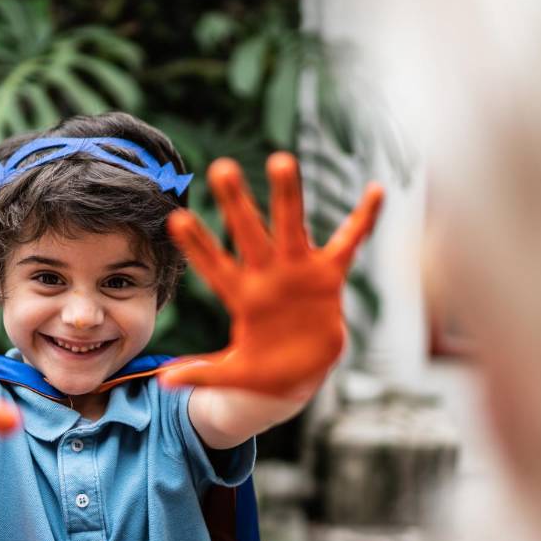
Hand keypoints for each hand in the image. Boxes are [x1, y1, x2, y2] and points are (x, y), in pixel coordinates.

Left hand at [162, 152, 382, 395]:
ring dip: (287, 195)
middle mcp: (268, 275)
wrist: (299, 371)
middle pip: (250, 234)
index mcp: (243, 296)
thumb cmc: (263, 372)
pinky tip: (375, 191)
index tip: (176, 220)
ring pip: (292, 226)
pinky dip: (364, 219)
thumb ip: (205, 375)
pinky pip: (349, 242)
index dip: (199, 246)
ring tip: (281, 159)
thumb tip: (165, 382)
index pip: (216, 267)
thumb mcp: (235, 376)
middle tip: (221, 168)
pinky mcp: (328, 275)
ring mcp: (298, 271)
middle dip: (237, 203)